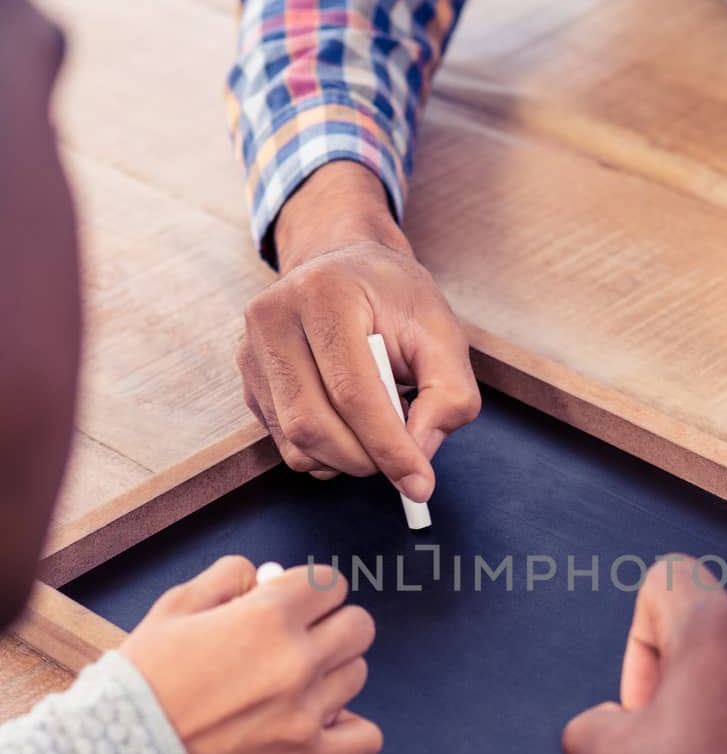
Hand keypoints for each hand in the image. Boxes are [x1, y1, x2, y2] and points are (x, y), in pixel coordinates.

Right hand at [121, 556, 381, 753]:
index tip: (296, 605)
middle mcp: (296, 662)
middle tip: (302, 641)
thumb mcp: (172, 610)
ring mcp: (306, 713)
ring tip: (297, 687)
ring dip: (333, 675)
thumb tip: (262, 575)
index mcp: (267, 617)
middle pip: (357, 627)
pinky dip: (352, 730)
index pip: (330, 584)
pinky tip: (324, 725)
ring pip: (358, 675)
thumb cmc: (140, 685)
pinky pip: (366, 737)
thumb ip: (225, 579)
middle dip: (332, 626)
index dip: (312, 592)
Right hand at [238, 162, 480, 492]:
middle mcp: (274, 319)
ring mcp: (252, 352)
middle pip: (313, 424)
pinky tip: (350, 428)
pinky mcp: (248, 382)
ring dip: (347, 461)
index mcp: (324, 294)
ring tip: (379, 434)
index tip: (420, 483)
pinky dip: (326, 455)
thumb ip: (450, 394)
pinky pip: (286, 445)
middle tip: (403, 463)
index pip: (352, 391)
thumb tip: (421, 452)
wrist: (347, 271)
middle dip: (366, 459)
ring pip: (296, 443)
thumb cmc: (396, 302)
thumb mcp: (443, 334)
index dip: (388, 446)